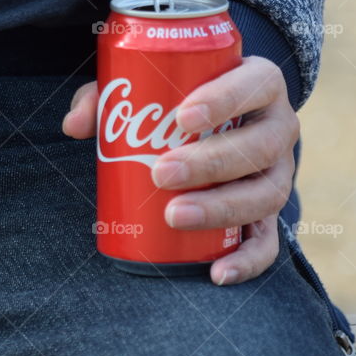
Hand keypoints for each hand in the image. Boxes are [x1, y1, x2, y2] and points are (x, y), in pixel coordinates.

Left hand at [63, 57, 297, 284]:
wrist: (221, 123)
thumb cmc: (179, 95)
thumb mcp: (148, 82)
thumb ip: (108, 95)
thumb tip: (75, 126)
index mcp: (259, 82)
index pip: (255, 84)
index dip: (225, 100)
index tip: (182, 117)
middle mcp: (279, 127)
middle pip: (259, 146)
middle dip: (211, 163)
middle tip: (161, 173)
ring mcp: (280, 172)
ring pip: (266, 194)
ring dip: (221, 208)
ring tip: (174, 215)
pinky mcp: (271, 213)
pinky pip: (269, 242)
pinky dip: (247, 261)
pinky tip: (217, 272)